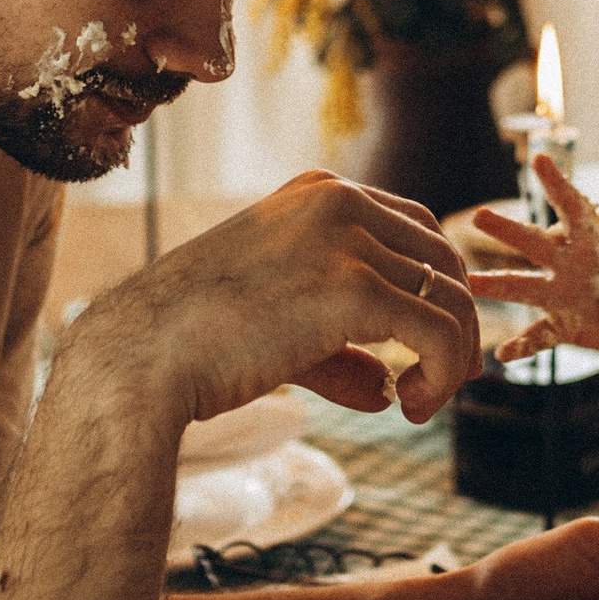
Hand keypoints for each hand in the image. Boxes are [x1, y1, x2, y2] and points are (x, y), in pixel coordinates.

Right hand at [76, 169, 482, 427]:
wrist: (142, 356)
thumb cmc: (196, 343)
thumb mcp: (279, 324)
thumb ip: (339, 348)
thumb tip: (387, 391)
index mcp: (320, 192)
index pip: (417, 230)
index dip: (439, 289)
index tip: (434, 347)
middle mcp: (340, 201)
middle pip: (445, 259)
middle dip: (456, 324)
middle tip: (441, 385)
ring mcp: (348, 240)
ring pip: (452, 296)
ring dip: (453, 357)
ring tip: (423, 404)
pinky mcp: (354, 288)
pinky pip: (439, 331)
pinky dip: (444, 372)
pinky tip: (411, 407)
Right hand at [466, 159, 598, 358]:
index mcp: (590, 238)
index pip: (571, 206)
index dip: (557, 184)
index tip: (540, 160)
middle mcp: (566, 263)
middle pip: (533, 243)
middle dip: (507, 230)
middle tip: (479, 216)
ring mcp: (561, 295)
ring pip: (523, 288)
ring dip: (497, 285)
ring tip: (470, 282)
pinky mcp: (565, 327)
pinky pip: (540, 337)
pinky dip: (523, 345)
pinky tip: (504, 355)